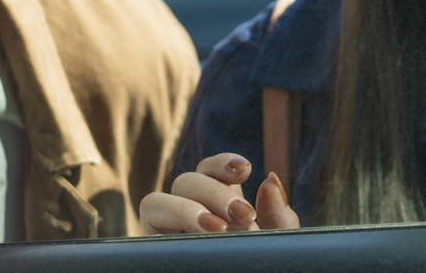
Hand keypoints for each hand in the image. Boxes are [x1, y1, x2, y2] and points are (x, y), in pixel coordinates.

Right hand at [141, 152, 300, 233]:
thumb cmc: (258, 267)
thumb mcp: (275, 245)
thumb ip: (278, 216)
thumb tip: (268, 179)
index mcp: (220, 206)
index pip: (211, 170)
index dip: (222, 163)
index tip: (246, 169)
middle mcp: (189, 213)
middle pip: (187, 180)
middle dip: (215, 191)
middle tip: (242, 215)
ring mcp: (167, 232)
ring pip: (159, 197)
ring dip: (187, 206)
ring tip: (217, 229)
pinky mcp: (154, 248)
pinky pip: (147, 221)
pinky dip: (171, 218)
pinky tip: (195, 236)